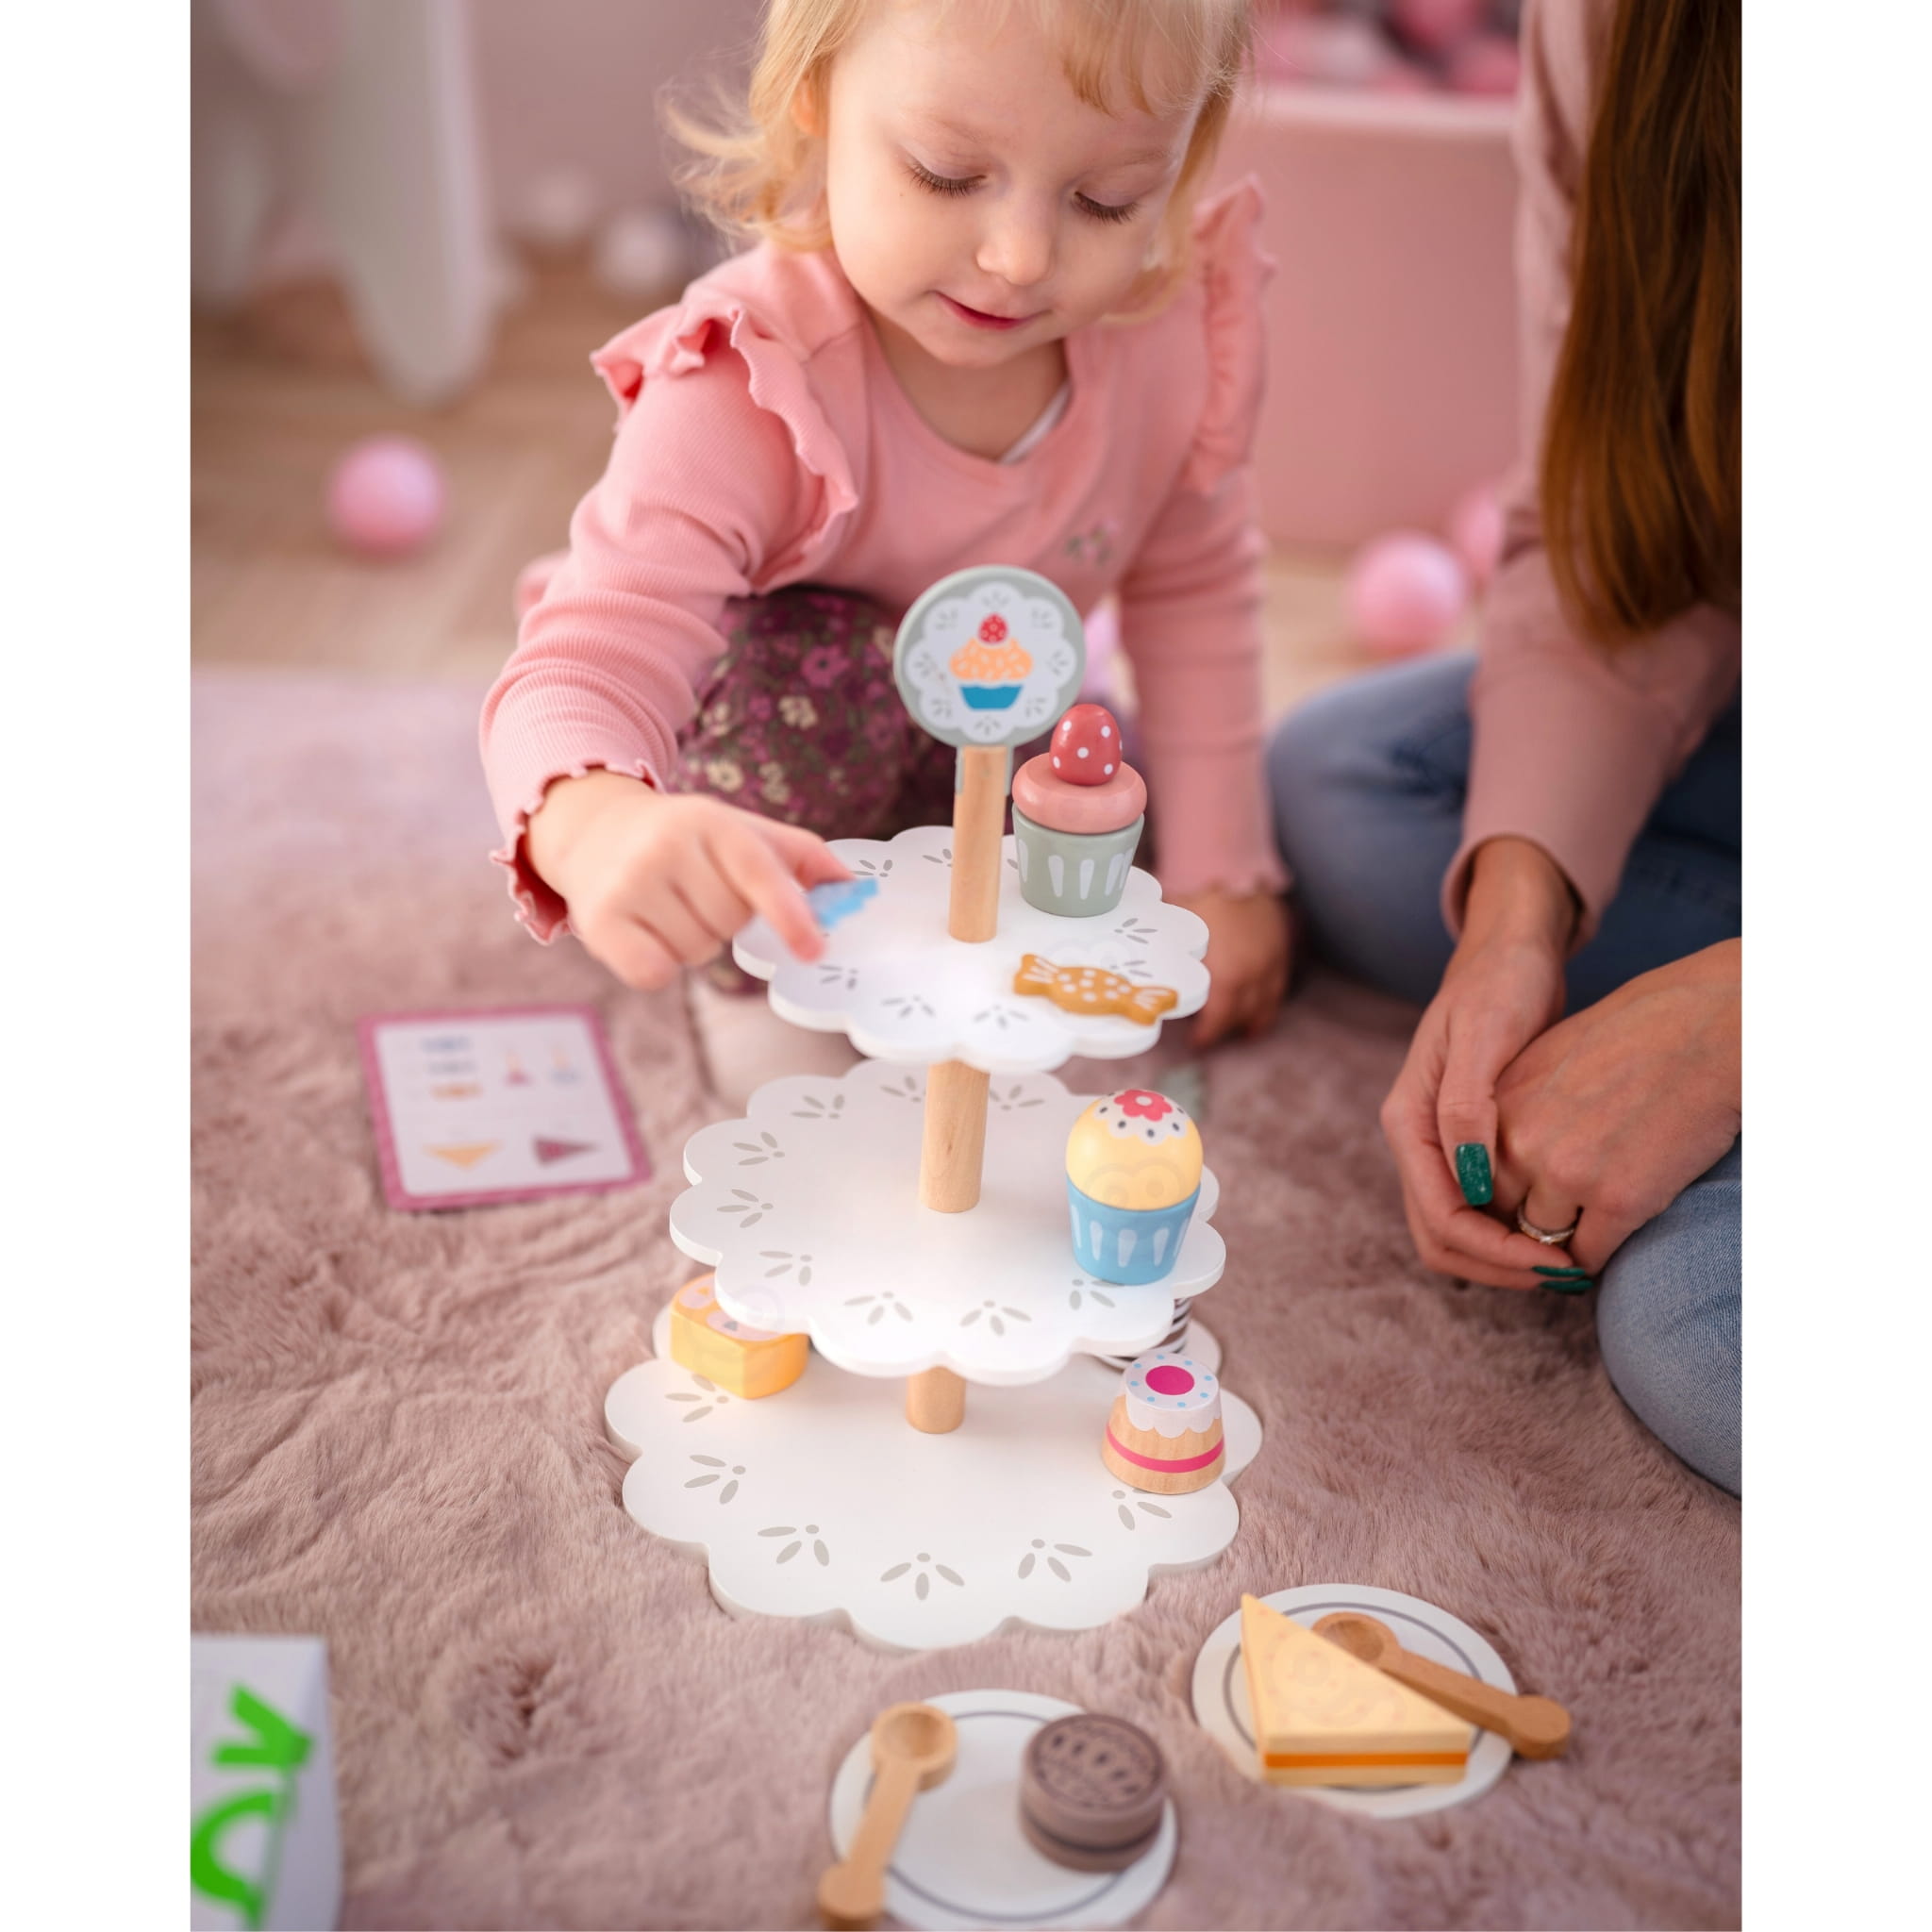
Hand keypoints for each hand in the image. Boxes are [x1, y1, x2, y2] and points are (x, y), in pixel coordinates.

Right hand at [524, 770, 850, 990]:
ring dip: (692, 942)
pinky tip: (647, 934)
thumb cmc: (685, 837)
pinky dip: (658, 965)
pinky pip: (654, 972)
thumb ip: (802, 856)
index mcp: (712, 821)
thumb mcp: (741, 830)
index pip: (758, 873)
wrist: (594, 828)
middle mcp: (667, 846)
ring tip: (670, 907)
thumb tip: (854, 887)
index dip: (789, 914)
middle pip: (731, 923)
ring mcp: (629, 882)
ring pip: (697, 951)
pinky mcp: (598, 920)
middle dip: (726, 920)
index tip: (814, 950)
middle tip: (699, 893)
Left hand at [1172, 886, 1290, 1047]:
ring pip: (1271, 999)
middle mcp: (1255, 973)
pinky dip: (1273, 992)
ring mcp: (1273, 955)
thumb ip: (1175, 969)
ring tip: (1250, 1029)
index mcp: (1226, 978)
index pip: (1219, 1021)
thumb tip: (1161, 989)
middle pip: (1248, 1014)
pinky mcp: (1282, 938)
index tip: (1197, 1044)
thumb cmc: (1190, 898)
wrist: (1223, 860)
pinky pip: (1282, 977)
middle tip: (1220, 1036)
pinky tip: (1265, 995)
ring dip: (1259, 1018)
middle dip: (1232, 1029)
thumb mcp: (1174, 939)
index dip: (1207, 1037)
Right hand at [1380, 837, 1581, 1288]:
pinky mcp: (1470, 1143)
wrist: (1511, 951)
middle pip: (1440, 1238)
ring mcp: (1440, 1145)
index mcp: (1406, 1121)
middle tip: (1561, 1274)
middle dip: (1495, 1267)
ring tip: (1562, 1261)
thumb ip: (1467, 1105)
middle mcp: (1416, 1141)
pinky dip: (1512, 1231)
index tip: (1551, 1262)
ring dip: (1503, 1258)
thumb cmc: (1499, 983)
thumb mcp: (1484, 1033)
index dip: (1493, 1252)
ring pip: (1457, 1231)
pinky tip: (1556, 1229)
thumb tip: (1470, 1178)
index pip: (1439, 1217)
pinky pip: (1480, 1208)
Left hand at [1491, 940, 1740, 1276]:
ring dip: (1561, 1243)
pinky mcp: (1618, 1199)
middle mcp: (1519, 1142)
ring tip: (1586, 1230)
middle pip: (1500, 1214)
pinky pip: (1589, 1255)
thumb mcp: (1549, 1060)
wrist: (1707, 1027)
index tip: (1519, 1202)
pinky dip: (1597, 1257)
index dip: (1497, 1194)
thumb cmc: (1637, 1036)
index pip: (1473, 1176)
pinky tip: (1612, 1237)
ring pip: (1541, 1241)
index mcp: (1497, 1106)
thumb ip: (1516, 1112)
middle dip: (1521, 1225)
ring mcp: (1565, 1174)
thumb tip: (1498, 1161)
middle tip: (1551, 1227)